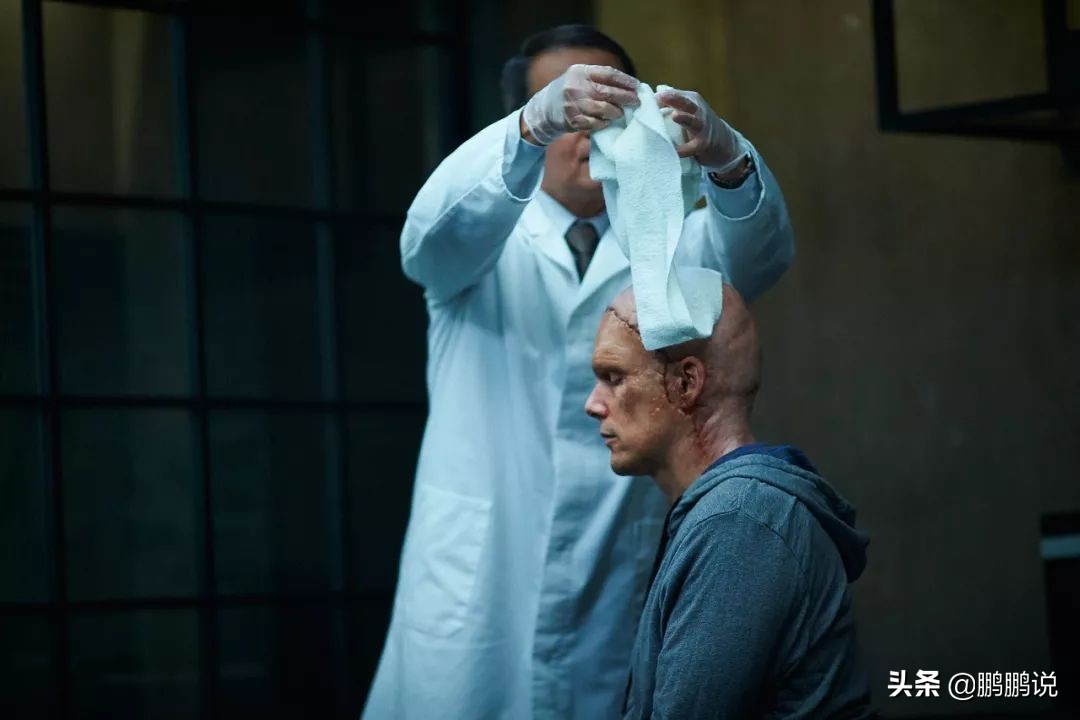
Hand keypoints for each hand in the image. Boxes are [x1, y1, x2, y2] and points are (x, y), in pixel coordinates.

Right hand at [521, 64, 639, 144]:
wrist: (543, 109)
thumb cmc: (568, 92)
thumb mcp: (579, 78)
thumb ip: (598, 79)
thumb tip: (627, 86)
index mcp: (580, 72)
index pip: (607, 74)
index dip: (624, 80)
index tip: (636, 86)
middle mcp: (575, 86)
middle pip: (606, 91)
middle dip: (624, 97)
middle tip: (635, 101)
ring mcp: (572, 104)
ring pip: (601, 108)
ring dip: (615, 111)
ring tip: (621, 113)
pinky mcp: (572, 119)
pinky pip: (593, 123)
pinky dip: (603, 123)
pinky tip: (608, 122)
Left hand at [655, 87, 744, 171]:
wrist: (724, 142)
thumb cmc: (699, 123)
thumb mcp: (689, 108)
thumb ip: (673, 101)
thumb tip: (654, 93)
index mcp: (692, 100)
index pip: (676, 94)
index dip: (663, 96)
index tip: (649, 97)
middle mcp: (698, 111)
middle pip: (686, 103)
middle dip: (674, 99)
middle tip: (661, 97)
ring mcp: (702, 127)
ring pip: (693, 122)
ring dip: (684, 118)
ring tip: (675, 116)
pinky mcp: (703, 144)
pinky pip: (692, 147)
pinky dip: (683, 149)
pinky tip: (675, 151)